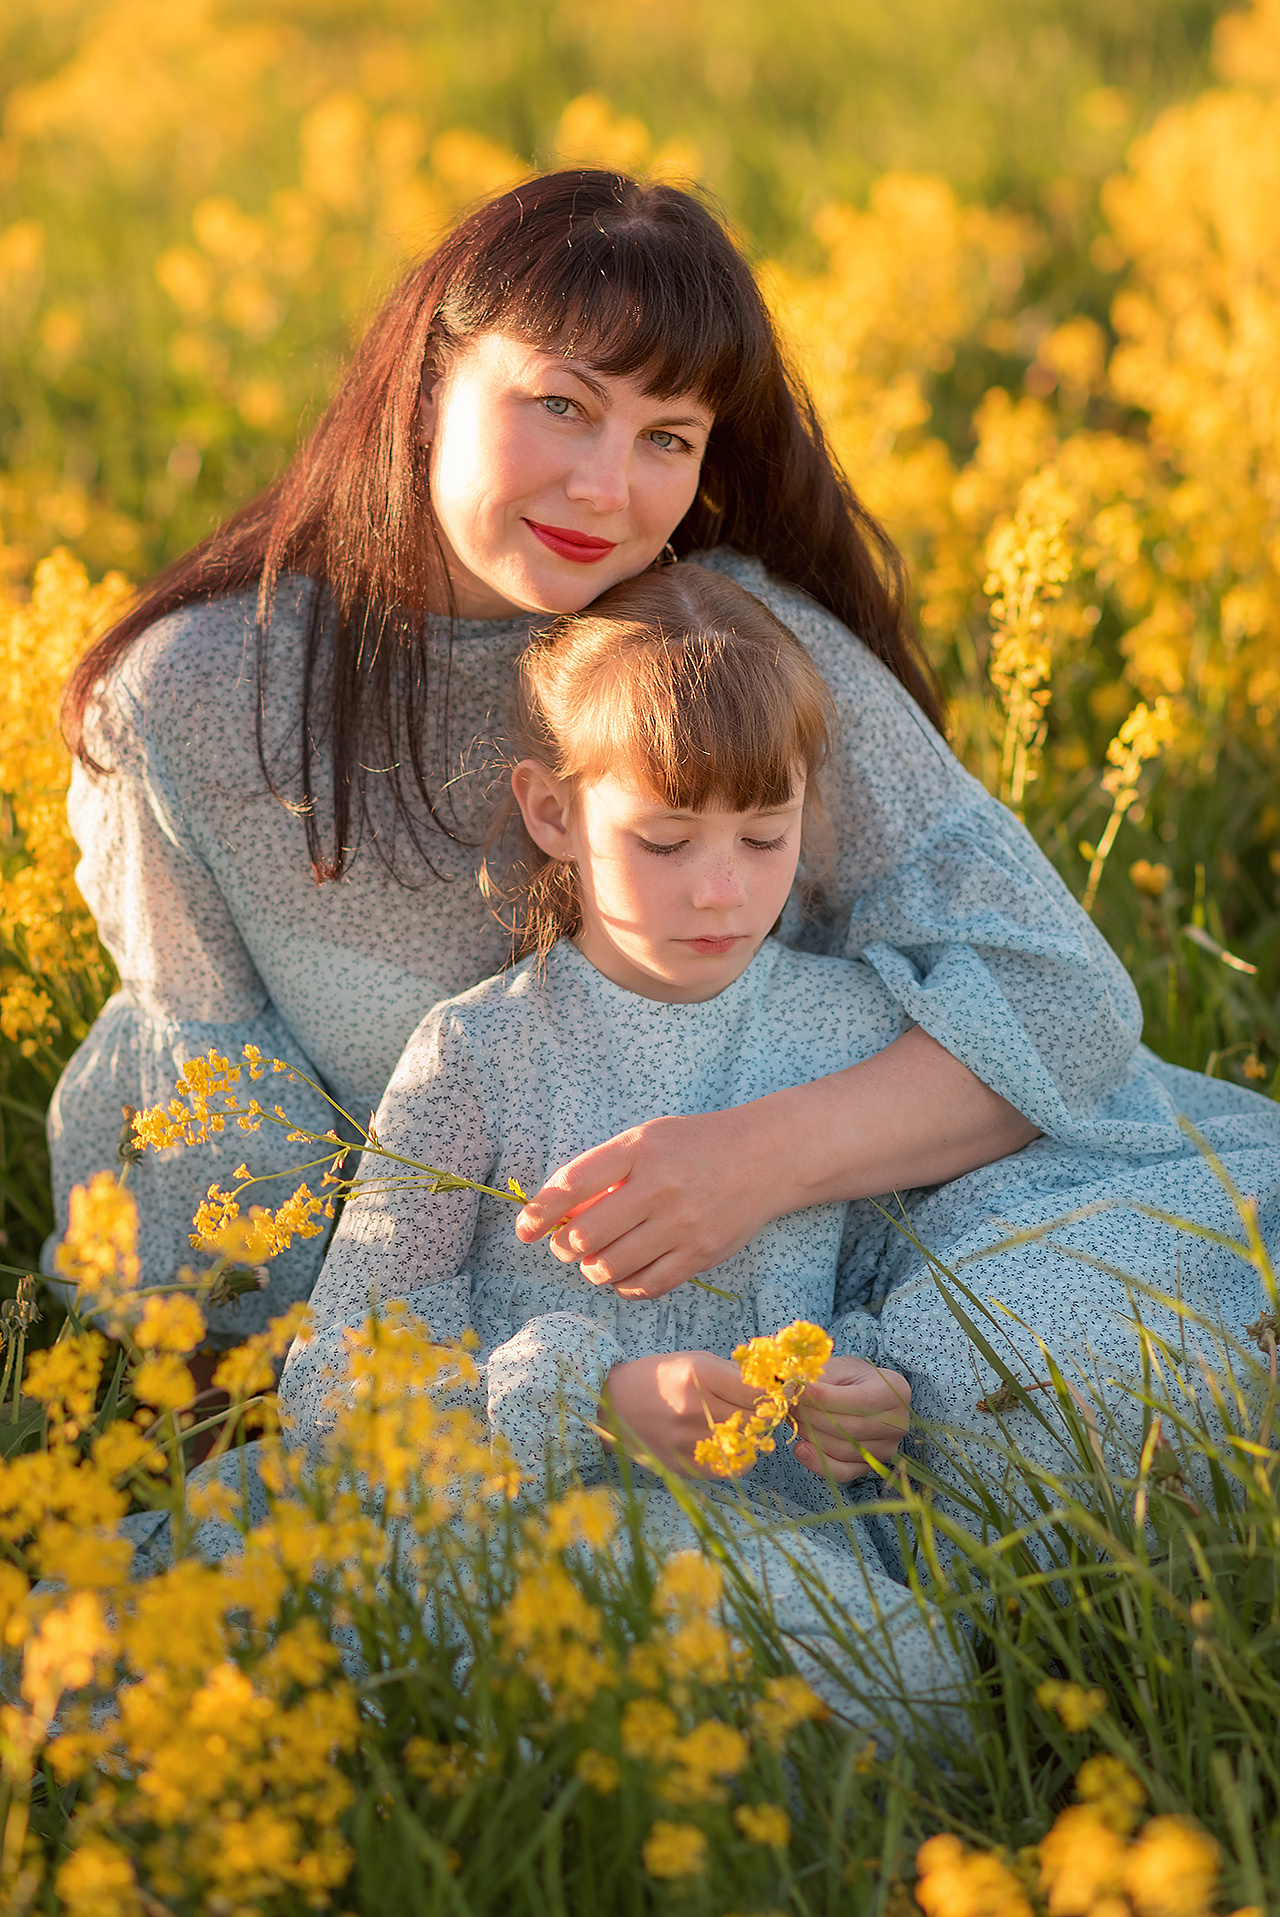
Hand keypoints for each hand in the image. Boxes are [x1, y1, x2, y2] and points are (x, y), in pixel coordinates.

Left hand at [515, 1028, 1037, 1297]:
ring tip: (596, 1262)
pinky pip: (647, 1286)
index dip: (540, 1212)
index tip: (524, 1229)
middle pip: (586, 1236)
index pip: (571, 1185)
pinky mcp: (702, 1253)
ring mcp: (682, 1224)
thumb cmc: (696, 1144)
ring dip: (594, 1270)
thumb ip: (604, 1169)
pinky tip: (625, 1277)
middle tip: (566, 1247)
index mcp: (639, 1149)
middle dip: (566, 1248)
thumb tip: (554, 1211)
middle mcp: (659, 1186)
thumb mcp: (648, 1139)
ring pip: (612, 1267)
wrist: (768, 1155)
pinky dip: (626, 1287)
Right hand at [599, 1349, 767, 1473]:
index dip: (774, 1392)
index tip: (777, 1393)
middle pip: (755, 1417)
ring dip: (754, 1435)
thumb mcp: (694, 1360)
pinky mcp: (685, 1464)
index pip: (757, 1390)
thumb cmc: (658, 1377)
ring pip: (748, 1444)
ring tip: (745, 1425)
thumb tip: (772, 1384)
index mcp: (699, 1375)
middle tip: (765, 1409)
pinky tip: (731, 1443)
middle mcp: (695, 1408)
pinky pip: (732, 1467)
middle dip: (766, 1413)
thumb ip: (733, 1373)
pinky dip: (740, 1456)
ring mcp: (689, 1441)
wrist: (613, 1406)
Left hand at [790, 1356, 911, 1482]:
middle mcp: (898, 1423)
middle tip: (790, 1404)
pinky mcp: (871, 1466)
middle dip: (814, 1416)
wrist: (863, 1393)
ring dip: (812, 1435)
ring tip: (794, 1418)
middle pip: (851, 1427)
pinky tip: (800, 1448)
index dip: (827, 1398)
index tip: (800, 1390)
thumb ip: (818, 1378)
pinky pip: (843, 1471)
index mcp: (895, 1391)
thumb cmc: (850, 1377)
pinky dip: (818, 1462)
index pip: (861, 1401)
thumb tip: (788, 1391)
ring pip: (844, 1449)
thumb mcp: (838, 1368)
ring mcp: (887, 1449)